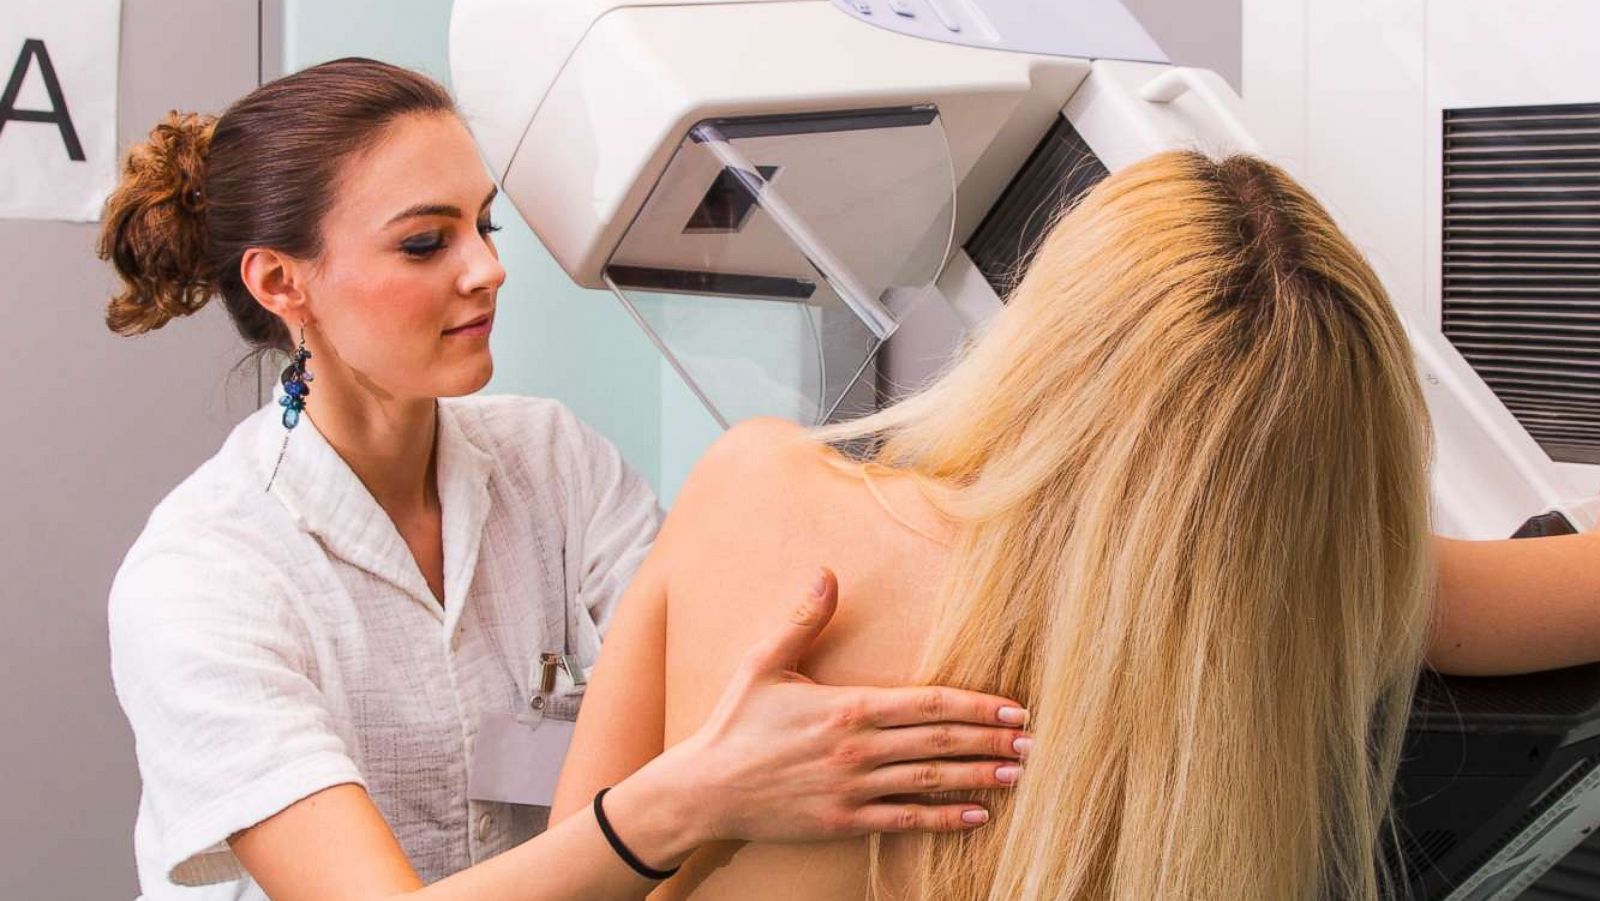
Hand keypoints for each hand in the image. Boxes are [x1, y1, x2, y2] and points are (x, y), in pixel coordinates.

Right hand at [625, 568, 1028, 851]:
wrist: (704, 788)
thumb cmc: (736, 723)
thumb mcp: (764, 664)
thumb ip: (803, 620)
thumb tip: (827, 573)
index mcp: (847, 706)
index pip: (927, 704)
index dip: (975, 706)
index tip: (1013, 707)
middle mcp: (857, 748)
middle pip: (939, 743)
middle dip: (991, 739)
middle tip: (1034, 741)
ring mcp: (852, 788)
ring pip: (930, 782)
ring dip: (979, 776)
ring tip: (1018, 773)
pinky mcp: (843, 821)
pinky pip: (904, 821)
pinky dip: (943, 819)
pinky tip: (977, 816)